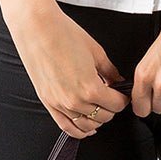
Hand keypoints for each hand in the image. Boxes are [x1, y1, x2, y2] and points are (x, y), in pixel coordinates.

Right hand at [4, 2, 129, 137]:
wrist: (37, 28)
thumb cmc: (65, 34)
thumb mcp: (96, 52)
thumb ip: (110, 72)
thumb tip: (119, 82)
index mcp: (90, 88)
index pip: (116, 105)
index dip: (123, 99)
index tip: (123, 93)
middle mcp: (75, 101)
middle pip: (103, 116)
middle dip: (112, 108)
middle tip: (113, 97)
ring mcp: (59, 104)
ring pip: (86, 125)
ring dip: (97, 119)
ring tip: (101, 108)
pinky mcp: (47, 102)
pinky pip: (66, 126)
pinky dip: (79, 131)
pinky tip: (87, 129)